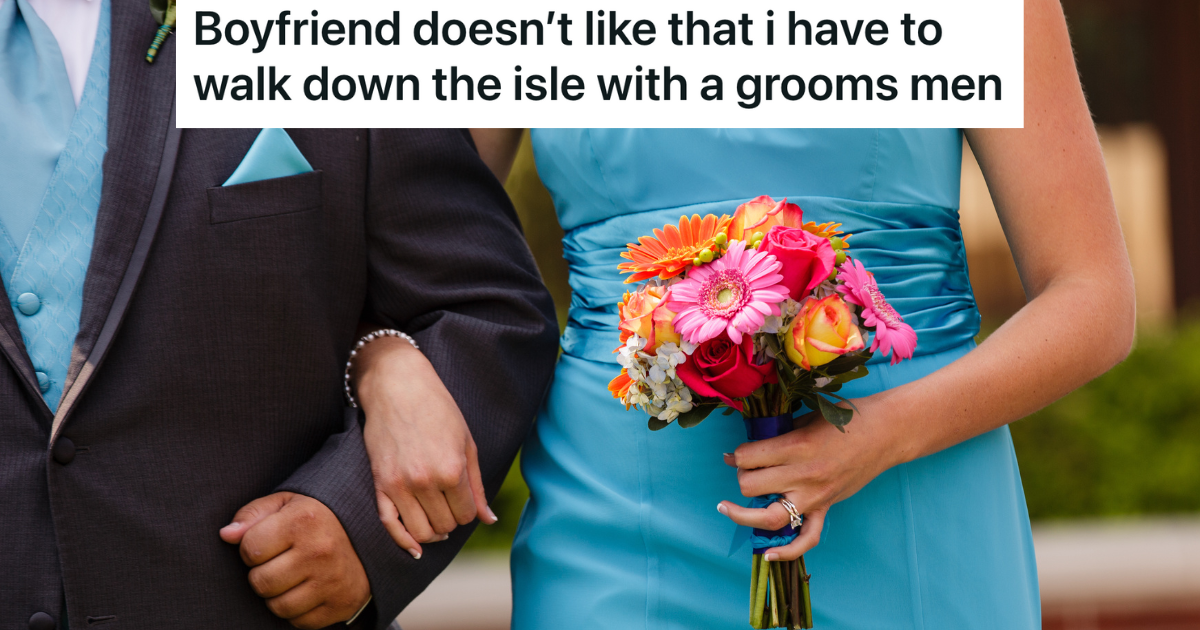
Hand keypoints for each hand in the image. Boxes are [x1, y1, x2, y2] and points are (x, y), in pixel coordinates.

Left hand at [220, 492, 370, 628]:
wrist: (373, 535)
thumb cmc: (320, 518)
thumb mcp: (288, 503)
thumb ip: (253, 514)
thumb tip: (226, 535)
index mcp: (304, 520)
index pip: (249, 549)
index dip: (252, 547)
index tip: (269, 542)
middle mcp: (320, 551)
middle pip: (260, 582)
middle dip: (263, 573)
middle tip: (281, 561)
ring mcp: (332, 581)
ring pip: (277, 606)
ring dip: (278, 595)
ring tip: (293, 576)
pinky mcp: (340, 605)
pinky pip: (299, 621)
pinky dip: (298, 610)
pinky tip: (308, 589)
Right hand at [355, 335, 495, 559]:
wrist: (397, 386)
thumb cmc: (438, 410)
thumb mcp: (467, 443)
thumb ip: (477, 485)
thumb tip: (489, 520)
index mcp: (452, 470)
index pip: (466, 515)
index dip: (468, 511)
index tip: (464, 499)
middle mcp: (425, 481)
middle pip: (444, 526)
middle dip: (451, 519)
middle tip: (449, 503)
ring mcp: (399, 485)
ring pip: (421, 532)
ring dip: (432, 531)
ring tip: (436, 519)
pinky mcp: (380, 483)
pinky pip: (390, 525)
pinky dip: (403, 541)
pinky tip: (415, 548)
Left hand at [716, 398, 895, 561]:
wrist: (885, 433)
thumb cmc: (847, 419)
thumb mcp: (807, 417)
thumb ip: (778, 434)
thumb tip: (747, 448)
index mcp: (796, 447)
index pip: (748, 458)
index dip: (737, 454)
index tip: (736, 452)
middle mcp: (803, 476)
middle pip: (750, 486)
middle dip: (742, 476)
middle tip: (746, 468)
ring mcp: (815, 496)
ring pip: (767, 518)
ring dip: (742, 514)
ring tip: (725, 507)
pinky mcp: (826, 508)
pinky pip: (806, 539)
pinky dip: (786, 551)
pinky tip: (767, 553)